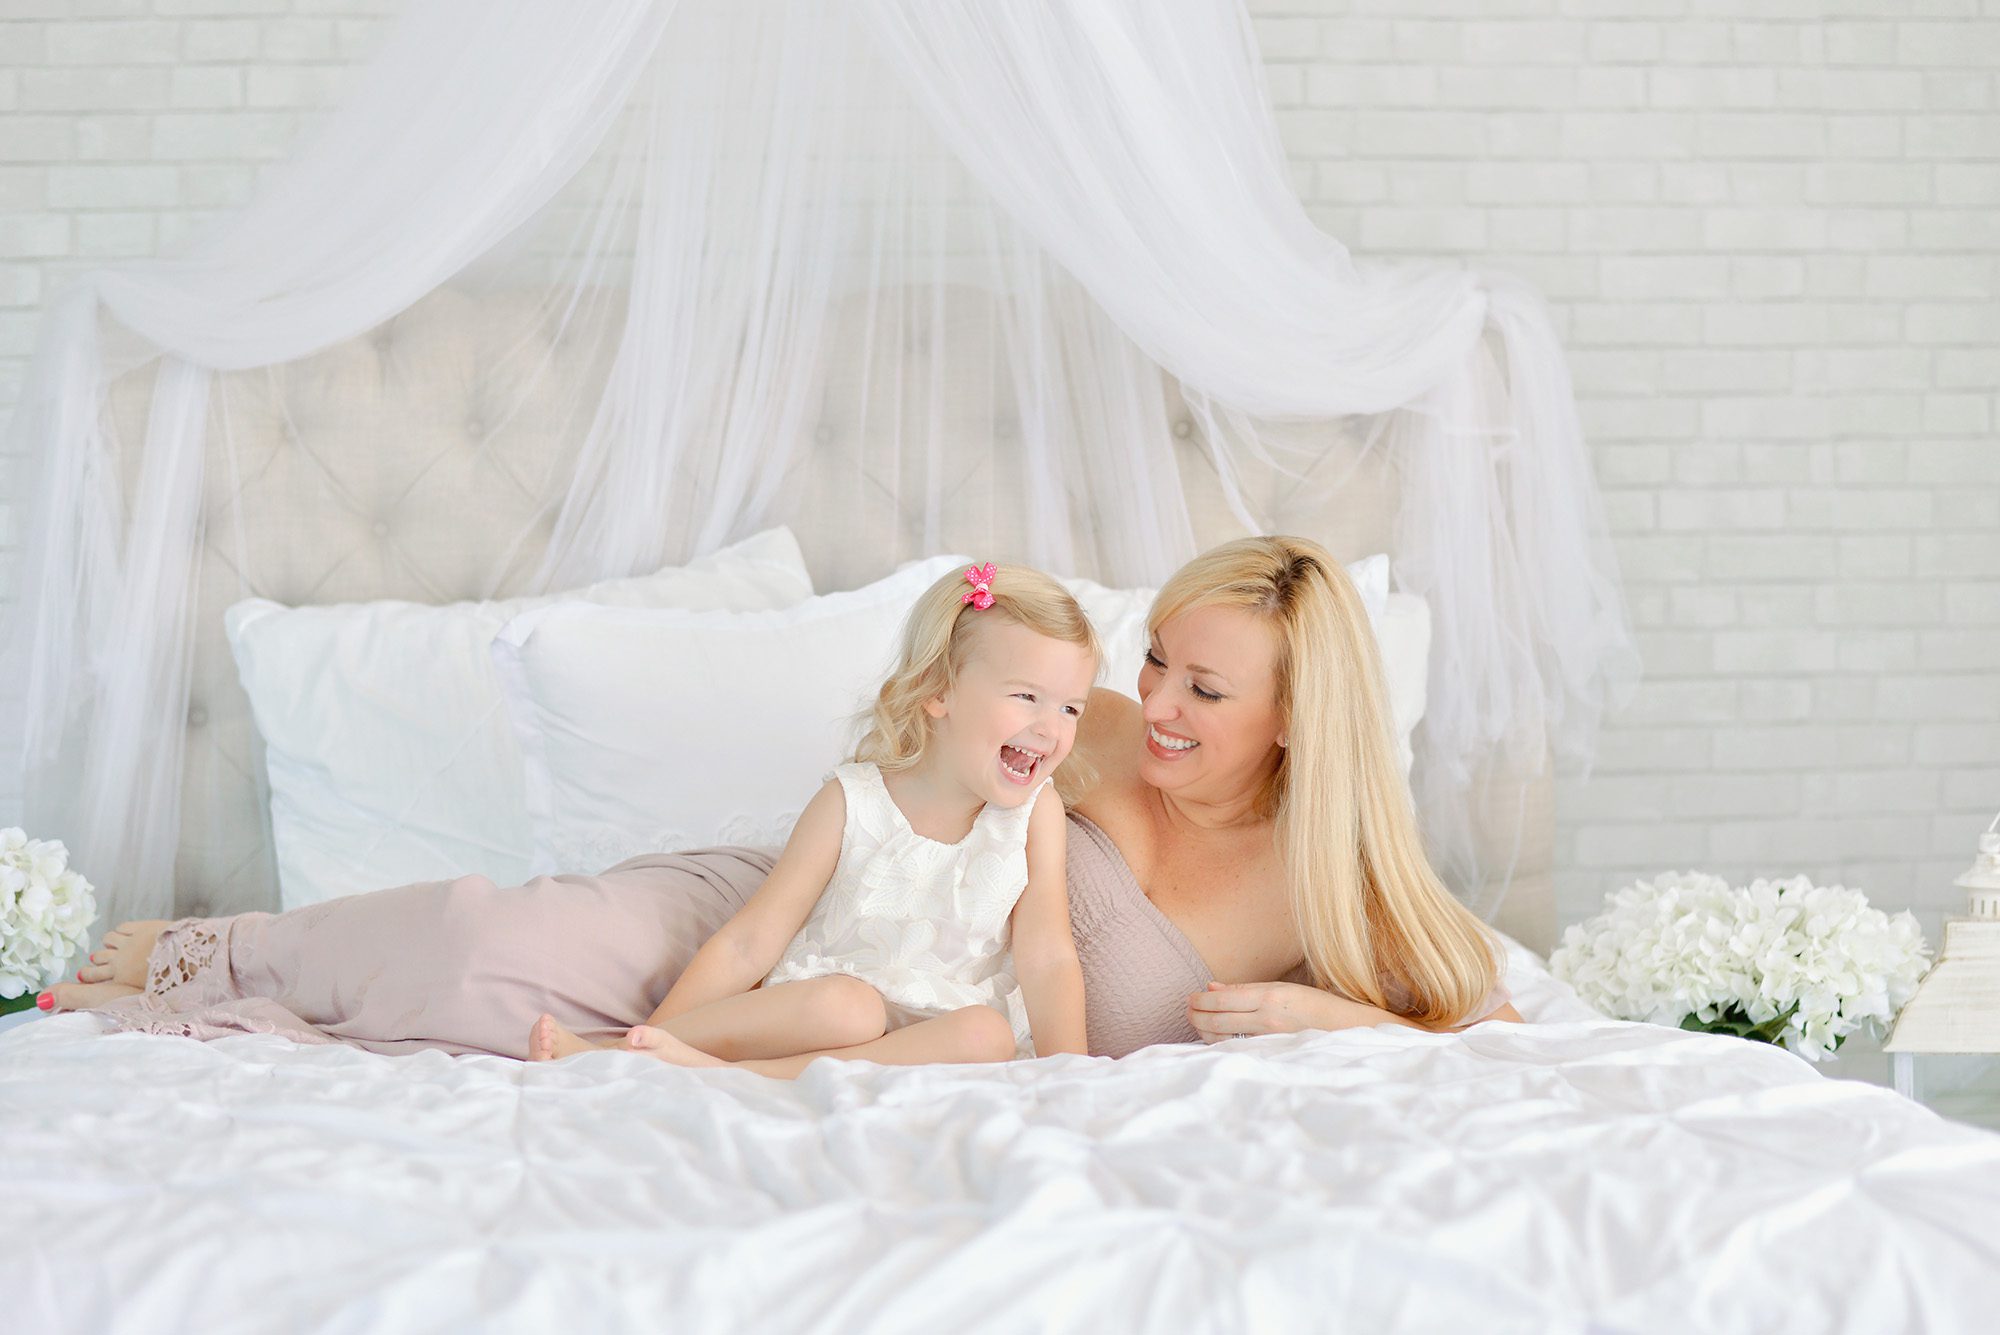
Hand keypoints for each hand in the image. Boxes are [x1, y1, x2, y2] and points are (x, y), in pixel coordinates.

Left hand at [1187, 980, 1393, 1042]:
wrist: (1348, 1030)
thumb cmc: (1315, 1005)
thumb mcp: (1282, 989)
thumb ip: (1245, 989)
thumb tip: (1211, 987)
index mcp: (1269, 996)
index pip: (1222, 999)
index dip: (1200, 1000)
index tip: (1189, 999)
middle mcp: (1267, 1018)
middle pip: (1217, 1019)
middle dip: (1196, 1016)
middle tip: (1186, 1011)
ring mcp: (1270, 1039)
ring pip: (1223, 1036)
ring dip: (1203, 1030)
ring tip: (1196, 1024)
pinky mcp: (1273, 1054)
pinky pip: (1238, 1048)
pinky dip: (1222, 1043)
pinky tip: (1215, 1040)